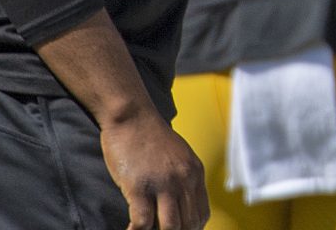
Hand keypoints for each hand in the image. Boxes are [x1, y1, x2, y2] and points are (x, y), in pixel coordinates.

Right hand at [100, 112, 205, 229]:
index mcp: (195, 173)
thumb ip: (183, 179)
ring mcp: (163, 184)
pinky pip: (143, 222)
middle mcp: (184, 180)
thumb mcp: (178, 157)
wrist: (133, 117)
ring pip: (170, 227)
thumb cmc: (150, 138)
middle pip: (188, 224)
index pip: (201, 214)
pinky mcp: (140, 187)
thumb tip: (181, 205)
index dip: (192, 229)